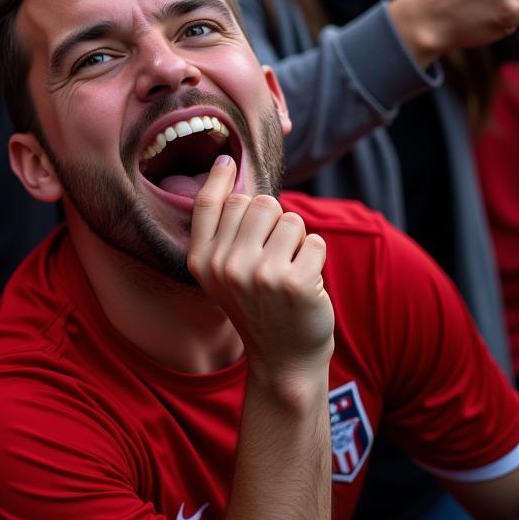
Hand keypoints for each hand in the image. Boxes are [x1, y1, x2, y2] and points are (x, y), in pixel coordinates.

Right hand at [187, 156, 332, 382]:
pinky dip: (316, 257)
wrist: (283, 359)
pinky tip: (305, 281)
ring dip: (297, 239)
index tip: (228, 160)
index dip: (219, 178)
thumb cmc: (256, 305)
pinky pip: (315, 241)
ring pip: (290, 219)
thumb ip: (222, 230)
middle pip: (257, 202)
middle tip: (271, 252)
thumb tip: (228, 169)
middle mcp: (225, 266)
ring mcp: (260, 275)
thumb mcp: (222, 272)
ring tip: (288, 268)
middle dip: (272, 218)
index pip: (211, 205)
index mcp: (202, 261)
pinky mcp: (295, 284)